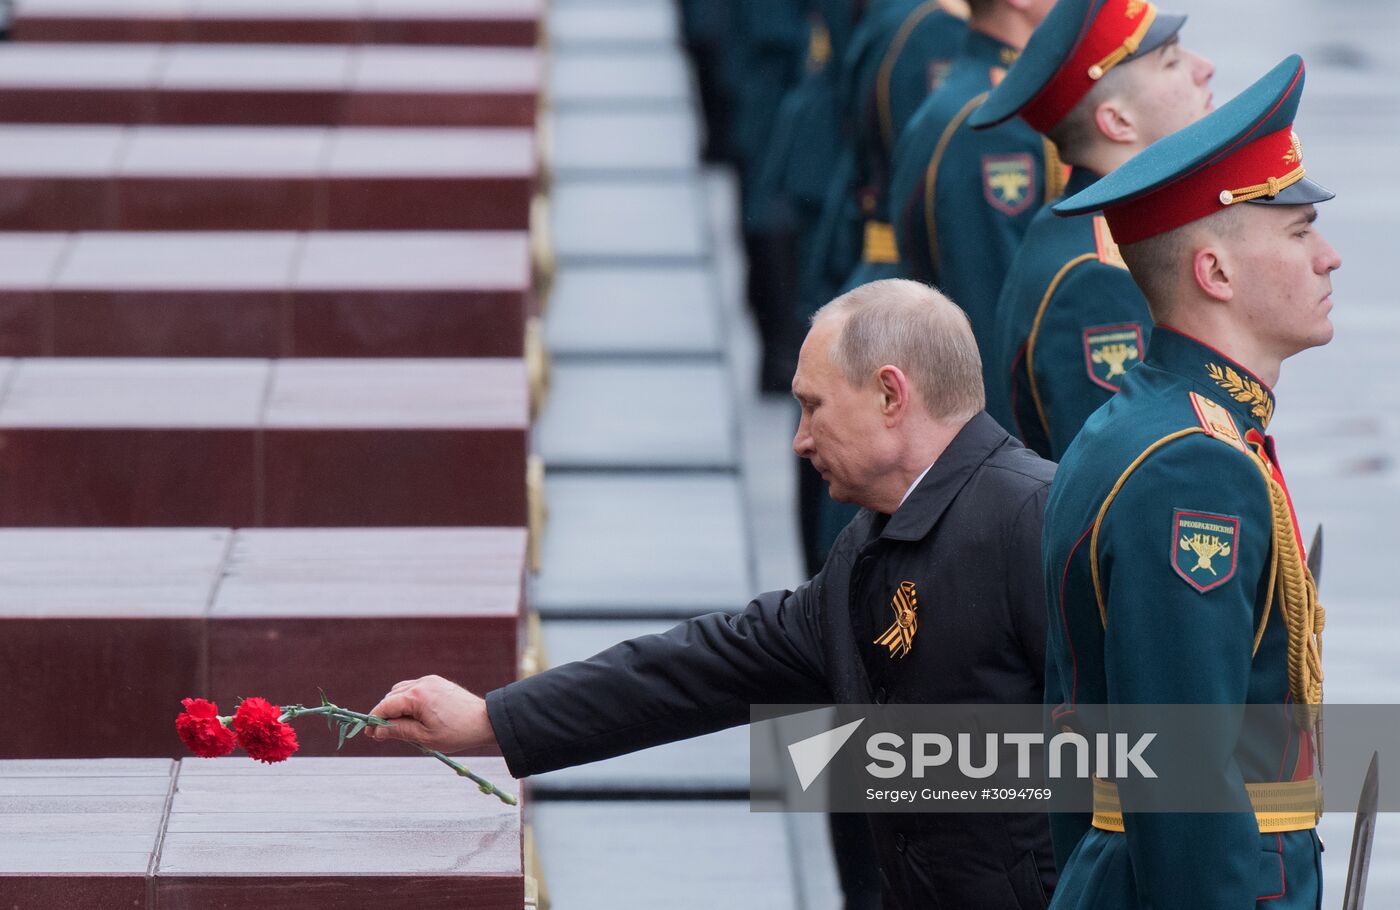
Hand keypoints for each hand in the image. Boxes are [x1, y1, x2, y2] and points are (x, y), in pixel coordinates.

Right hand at [367, 675, 497, 753]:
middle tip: (385, 734)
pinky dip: (408, 701)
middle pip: (391, 697)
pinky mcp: (437, 682)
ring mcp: (430, 680)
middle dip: (385, 714)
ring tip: (402, 727)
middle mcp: (421, 683)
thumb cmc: (457, 732)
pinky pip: (414, 688)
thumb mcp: (424, 737)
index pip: (385, 705)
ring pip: (401, 691)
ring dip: (396, 706)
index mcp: (417, 696)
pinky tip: (414, 716)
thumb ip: (398, 731)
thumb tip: (376, 731)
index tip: (369, 734)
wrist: (485, 721)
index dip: (374, 720)